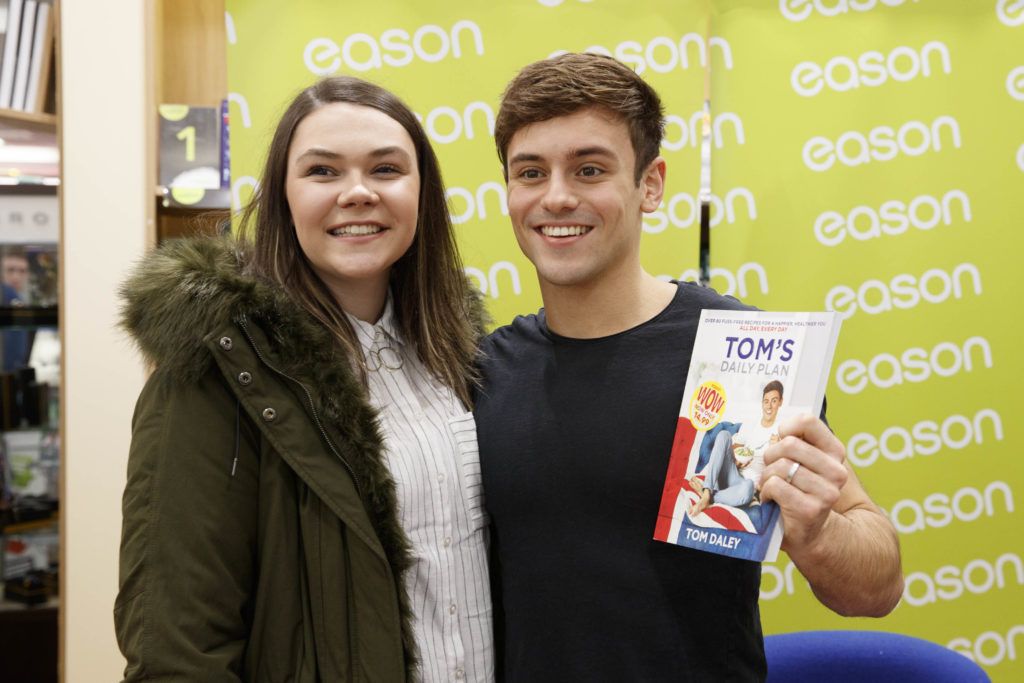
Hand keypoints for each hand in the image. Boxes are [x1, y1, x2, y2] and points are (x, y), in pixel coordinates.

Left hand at [758, 414, 847, 551]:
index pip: (808, 421)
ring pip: (780, 466)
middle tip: (772, 469)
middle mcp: (836, 471)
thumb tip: (774, 421)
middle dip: (771, 456)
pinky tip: (773, 500)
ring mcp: (826, 492)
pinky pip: (775, 486)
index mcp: (835, 452)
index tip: (782, 438)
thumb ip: (797, 441)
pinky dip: (766, 492)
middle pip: (788, 445)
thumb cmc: (801, 490)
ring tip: (772, 486)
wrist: (812, 531)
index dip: (787, 427)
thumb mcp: (805, 462)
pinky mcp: (810, 509)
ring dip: (767, 477)